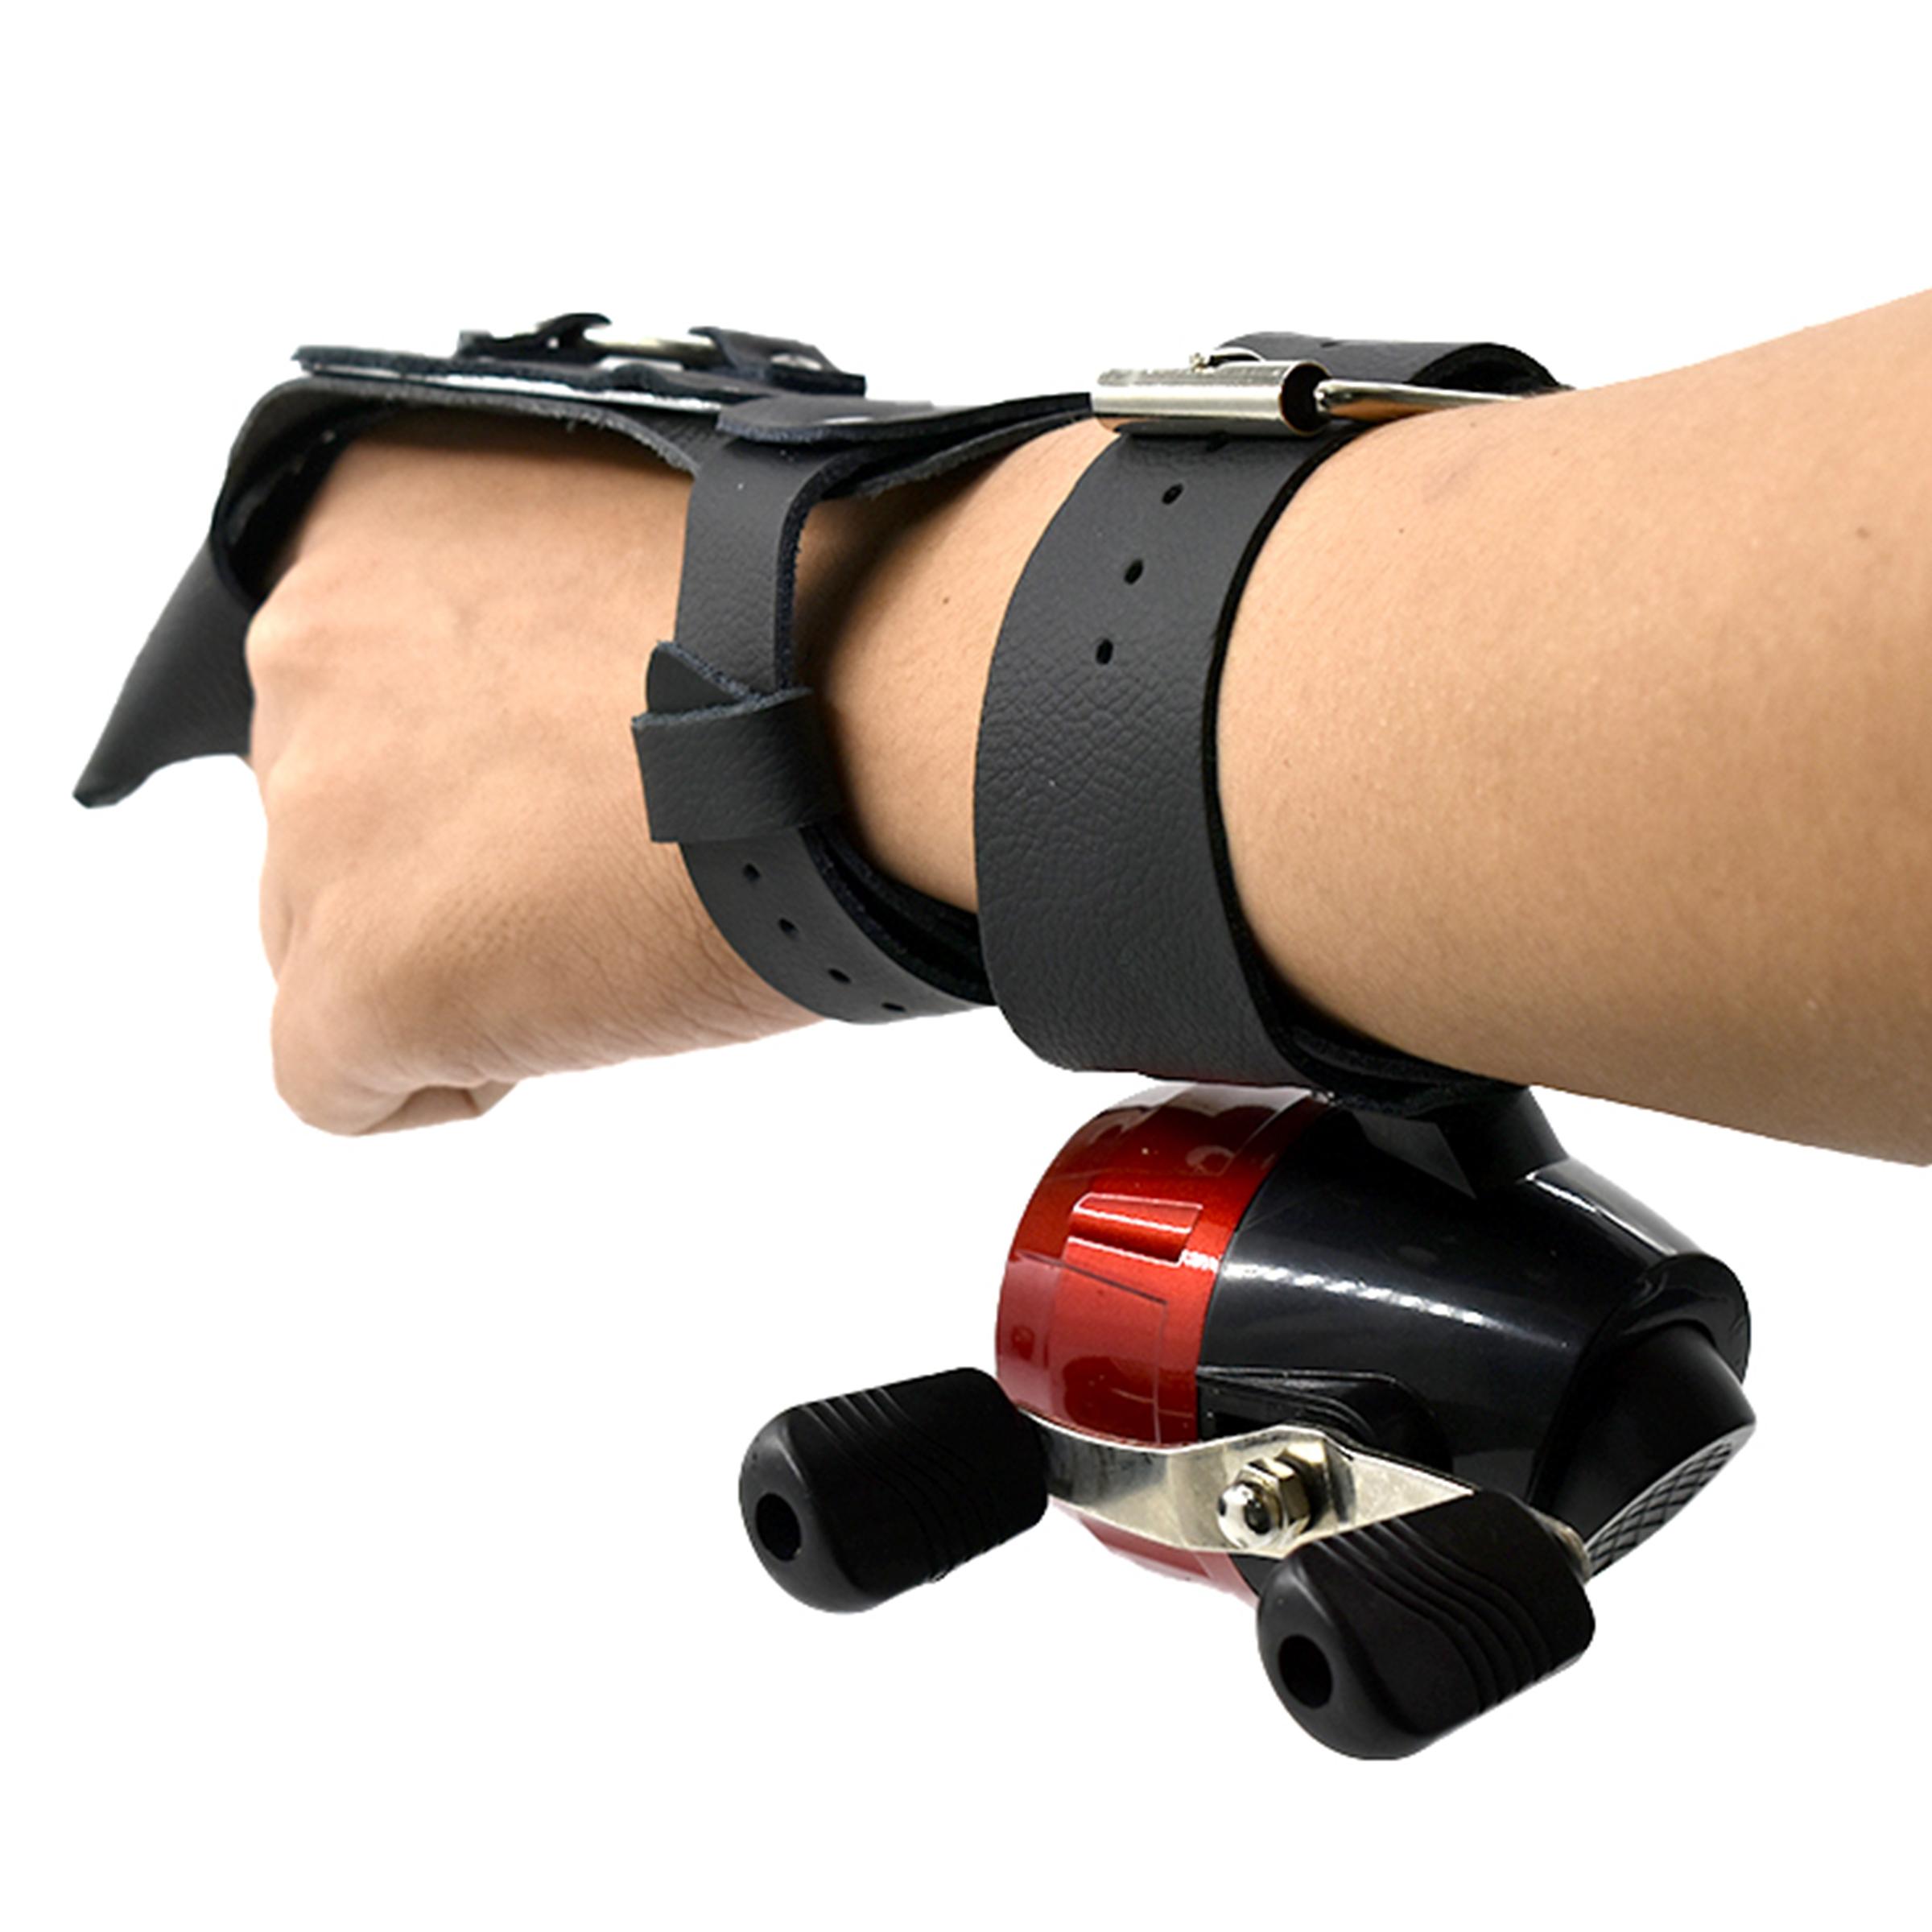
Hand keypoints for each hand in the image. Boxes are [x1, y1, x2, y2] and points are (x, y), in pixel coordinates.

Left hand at [246, 413, 811, 1133]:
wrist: (876, 718)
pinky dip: (438, 1076)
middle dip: (446, 856)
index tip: (563, 777)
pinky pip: (335, 1080)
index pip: (352, 684)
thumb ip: (526, 607)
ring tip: (609, 932)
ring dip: (450, 953)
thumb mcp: (622, 550)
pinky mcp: (360, 979)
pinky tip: (559, 1022)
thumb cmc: (819, 625)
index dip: (466, 756)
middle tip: (598, 858)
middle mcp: (306, 651)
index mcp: (373, 523)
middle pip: (329, 813)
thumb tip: (539, 709)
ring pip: (324, 939)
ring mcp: (318, 821)